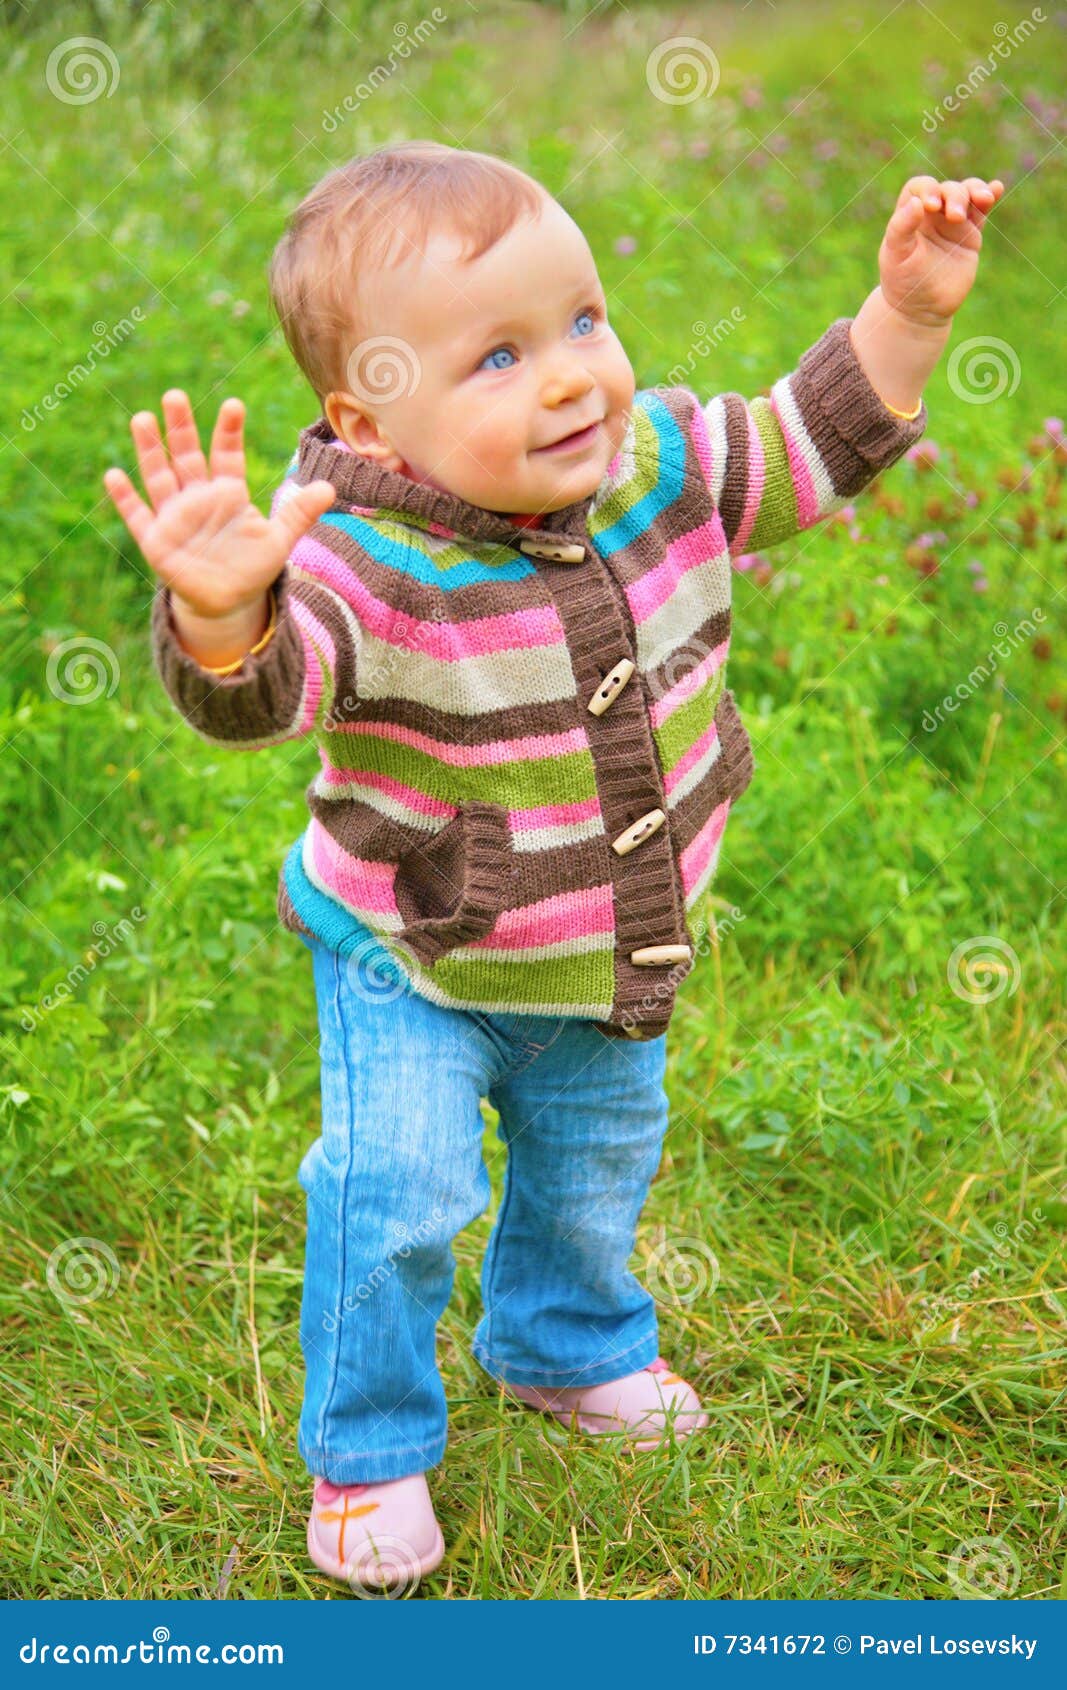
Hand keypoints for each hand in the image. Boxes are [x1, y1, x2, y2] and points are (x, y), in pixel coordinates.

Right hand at [103, 391, 335, 618]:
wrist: (228, 602)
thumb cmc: (251, 566)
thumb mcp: (278, 539)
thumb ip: (299, 513)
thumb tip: (330, 488)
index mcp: (227, 493)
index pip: (226, 454)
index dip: (229, 432)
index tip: (234, 406)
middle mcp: (198, 498)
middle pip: (187, 456)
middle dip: (181, 428)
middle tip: (174, 395)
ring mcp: (175, 517)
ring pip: (160, 478)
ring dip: (150, 451)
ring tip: (142, 419)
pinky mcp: (156, 541)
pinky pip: (138, 516)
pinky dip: (127, 498)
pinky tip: (114, 475)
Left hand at [879, 175, 1003, 327]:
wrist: (922, 309)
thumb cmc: (903, 282)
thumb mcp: (896, 256)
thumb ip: (900, 228)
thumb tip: (917, 202)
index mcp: (910, 215)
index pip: (920, 187)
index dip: (928, 189)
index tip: (931, 206)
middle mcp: (932, 215)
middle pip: (947, 189)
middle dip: (954, 196)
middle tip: (955, 217)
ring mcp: (953, 223)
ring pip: (967, 194)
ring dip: (975, 191)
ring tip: (983, 199)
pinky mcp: (970, 235)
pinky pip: (982, 211)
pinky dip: (989, 196)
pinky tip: (996, 189)